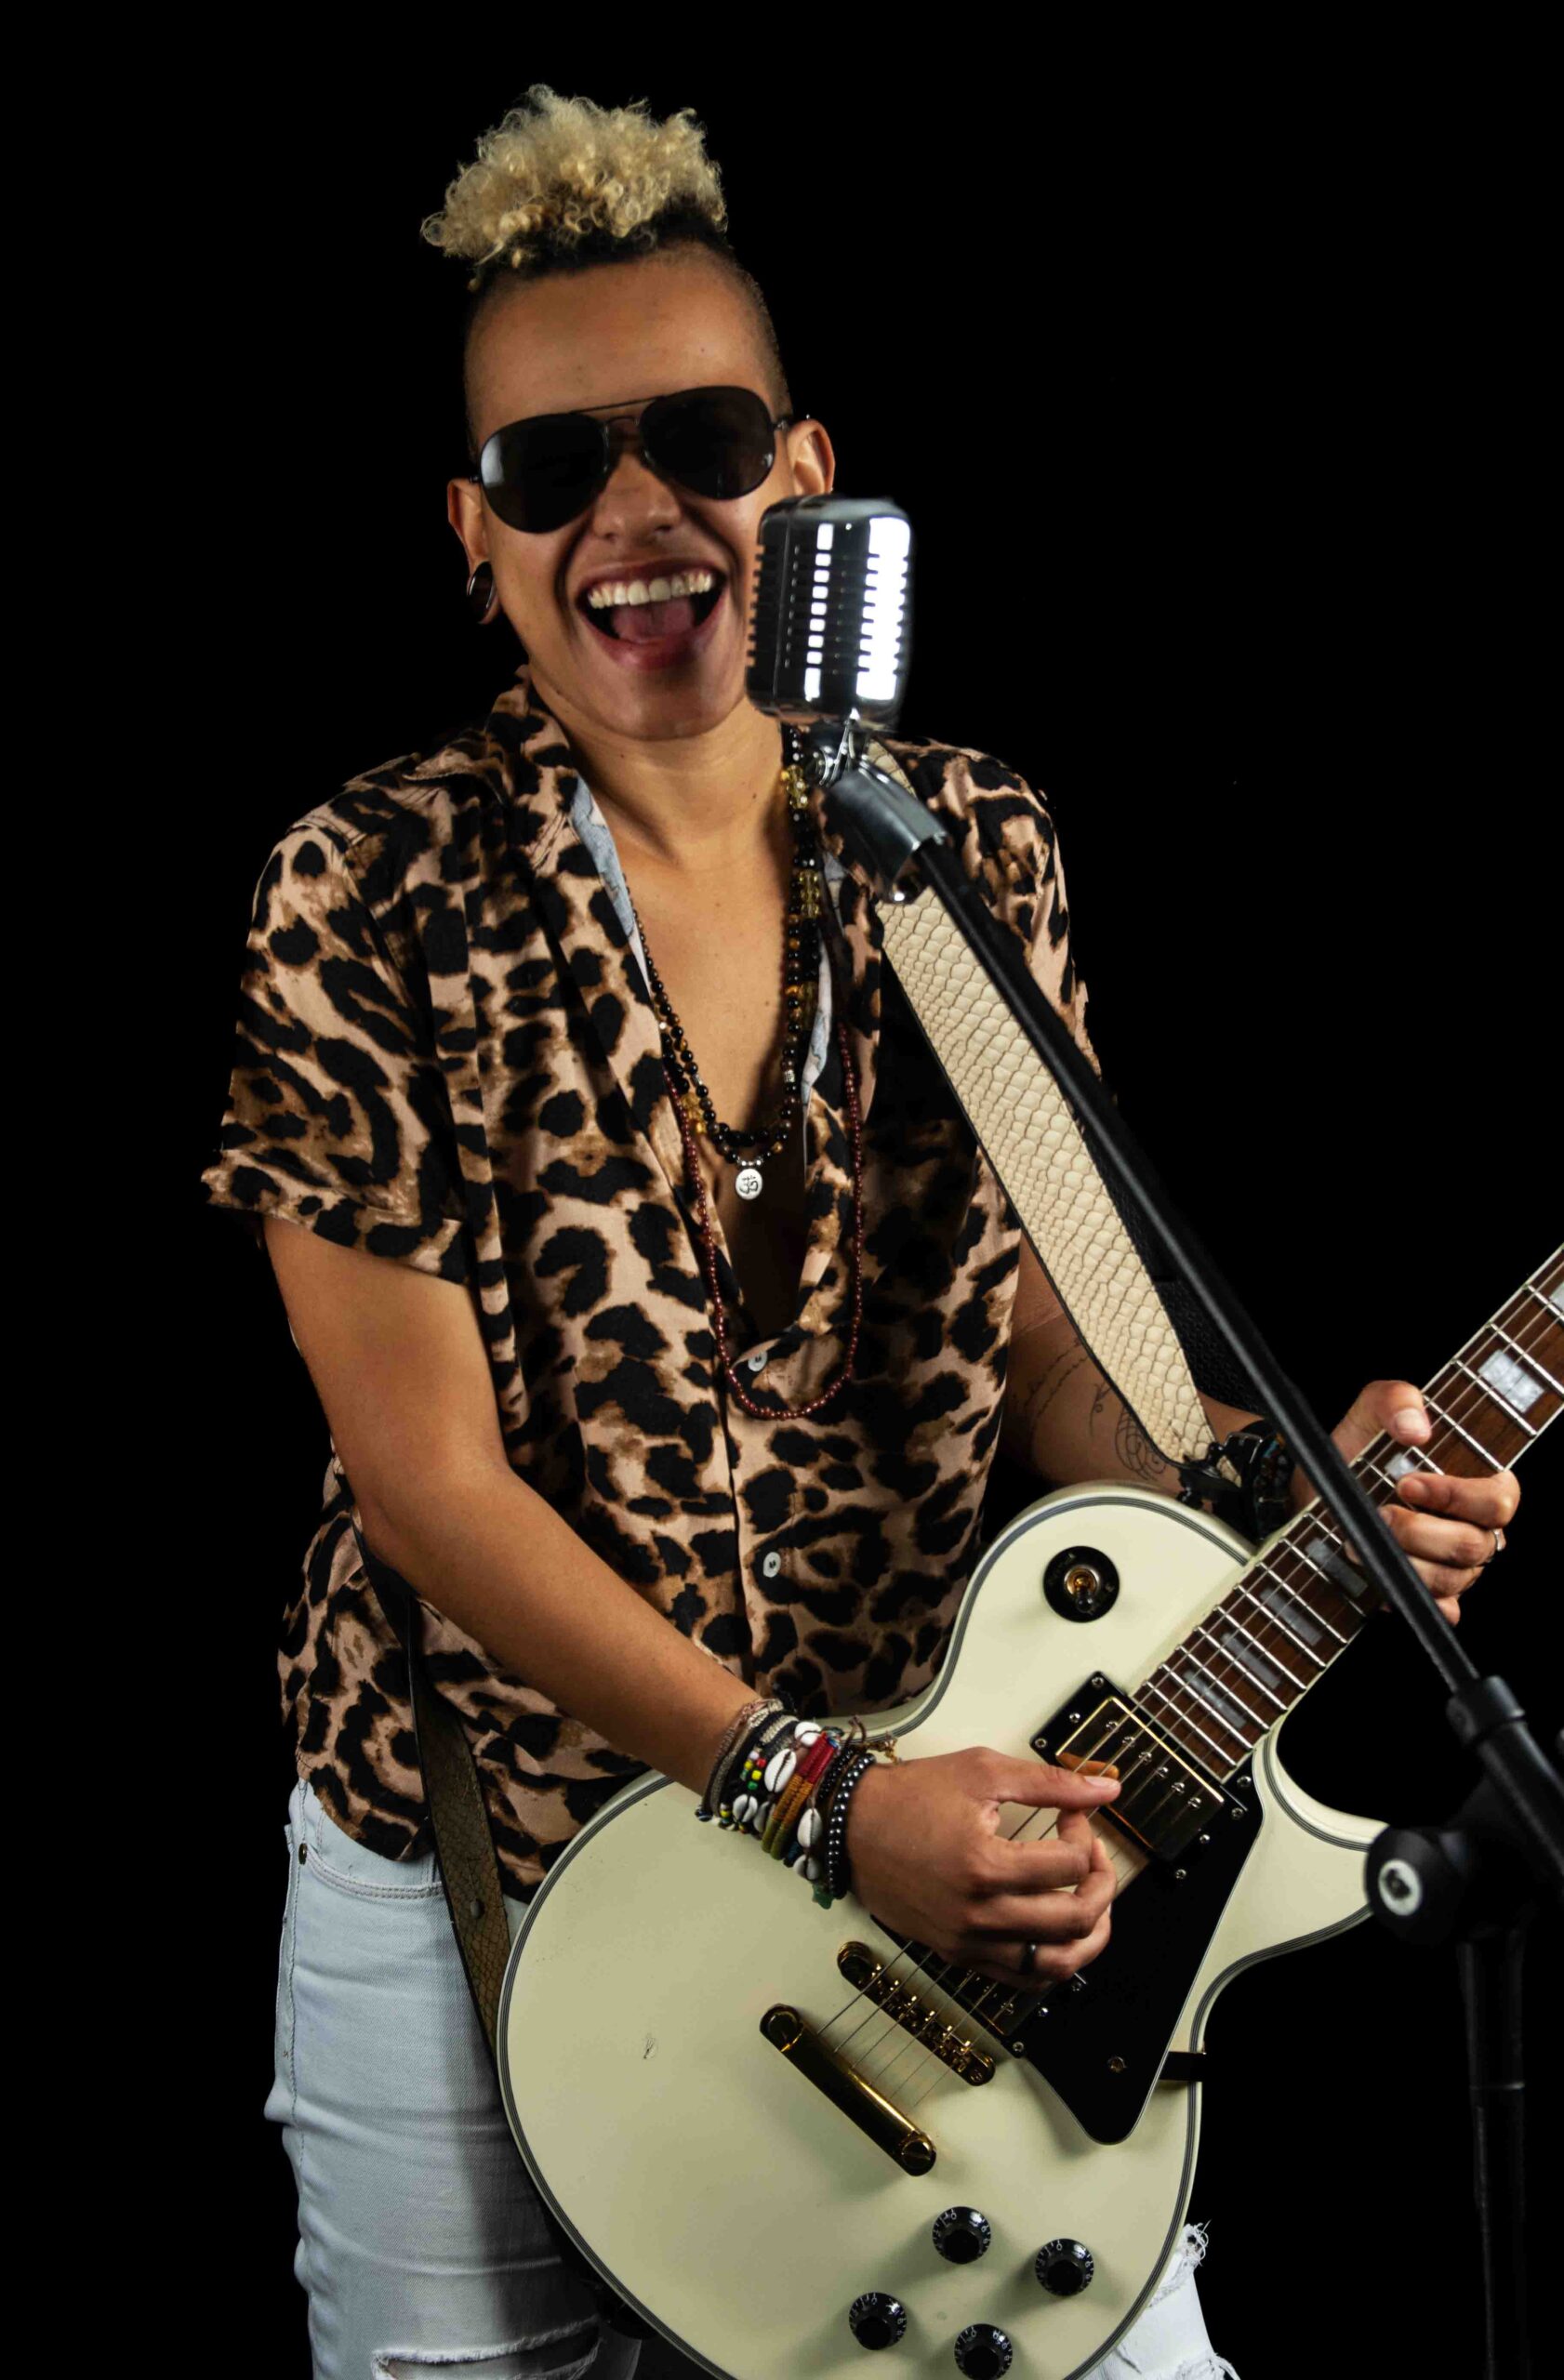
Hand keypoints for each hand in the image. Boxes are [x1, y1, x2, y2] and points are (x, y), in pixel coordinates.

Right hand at [844, 1747, 1121, 1990]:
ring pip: (1057, 1963)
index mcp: (985, 1865)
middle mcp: (978, 1914)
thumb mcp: (982, 1771)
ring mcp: (967, 1941)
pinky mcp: (957, 1954)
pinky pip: (1021, 1978)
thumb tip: (1105, 1790)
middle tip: (1093, 1856)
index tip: (1073, 1814)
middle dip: (1102, 1884)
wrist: (850, 1826)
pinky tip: (1058, 1931)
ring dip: (1089, 1934)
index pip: (1070, 1864)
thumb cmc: (910, 1796)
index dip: (1084, 1832)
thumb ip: (1050, 1782)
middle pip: (1075, 1920)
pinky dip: (1053, 1961)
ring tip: (1090, 1901)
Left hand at [1290, 1381, 1520, 1624]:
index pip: (1500, 1500)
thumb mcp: (1368, 1412)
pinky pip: (1440, 1610)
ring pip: (1452, 1580)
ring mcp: (1455, 1566)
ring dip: (1402, 1561)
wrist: (1317, 1493)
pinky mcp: (1429, 1593)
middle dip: (1420, 1532)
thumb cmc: (1357, 1451)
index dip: (1460, 1496)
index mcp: (1475, 1484)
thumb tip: (1417, 1427)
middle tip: (1381, 1514)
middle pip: (1473, 1546)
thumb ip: (1395, 1400)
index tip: (1408, 1484)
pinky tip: (1381, 1577)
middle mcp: (1474, 1528)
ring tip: (1361, 1541)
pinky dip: (1409, 1596)